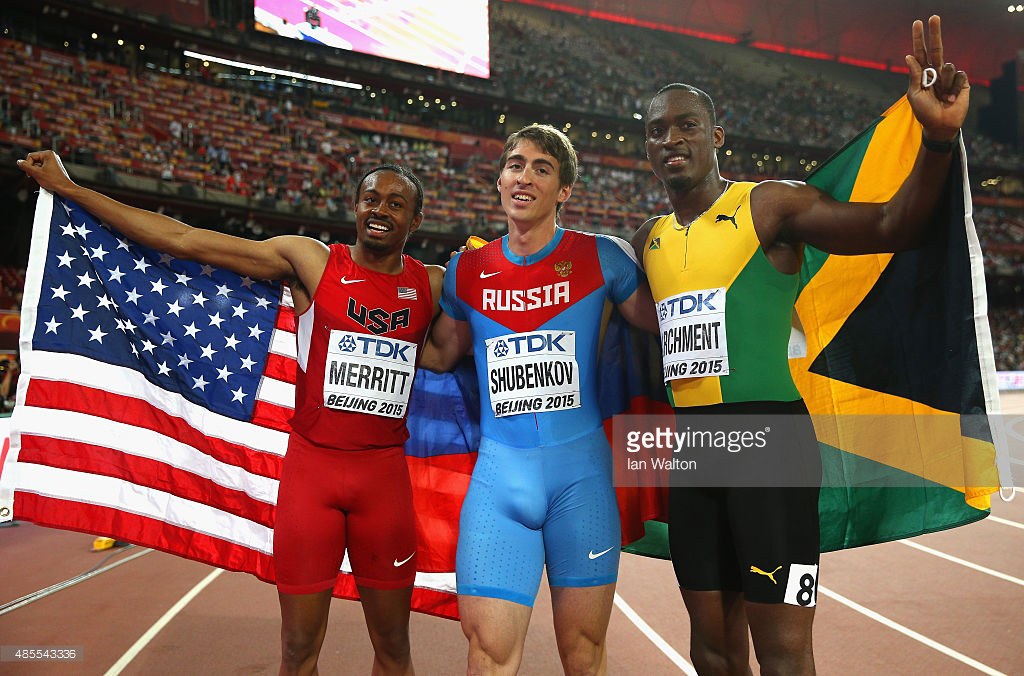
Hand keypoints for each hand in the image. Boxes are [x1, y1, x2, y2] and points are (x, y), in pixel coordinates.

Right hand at [16, 150, 77, 194]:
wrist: (65, 188)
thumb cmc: (55, 181)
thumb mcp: (36, 173)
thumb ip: (25, 166)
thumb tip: (19, 162)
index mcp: (48, 154)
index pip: (30, 156)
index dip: (28, 165)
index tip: (30, 173)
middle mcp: (51, 156)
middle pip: (34, 161)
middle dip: (33, 169)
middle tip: (36, 176)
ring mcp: (53, 162)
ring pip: (38, 166)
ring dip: (37, 172)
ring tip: (42, 178)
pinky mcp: (54, 168)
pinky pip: (43, 169)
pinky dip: (41, 174)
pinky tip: (45, 179)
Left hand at [905, 15, 968, 141]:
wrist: (940, 125)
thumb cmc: (924, 112)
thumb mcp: (915, 94)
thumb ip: (914, 75)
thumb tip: (909, 56)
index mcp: (923, 73)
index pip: (920, 53)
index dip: (919, 38)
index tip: (918, 23)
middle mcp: (936, 72)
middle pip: (937, 48)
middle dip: (935, 32)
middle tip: (934, 16)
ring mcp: (949, 76)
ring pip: (948, 67)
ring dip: (944, 83)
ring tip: (941, 97)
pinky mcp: (962, 82)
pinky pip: (958, 76)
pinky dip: (953, 89)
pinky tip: (950, 99)